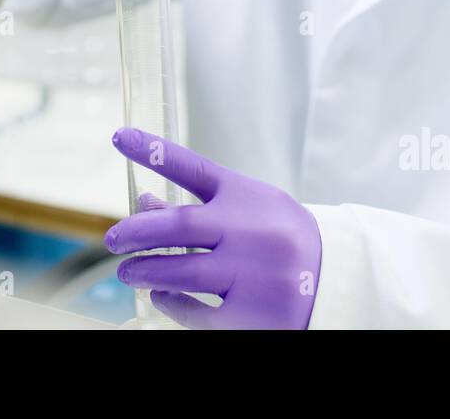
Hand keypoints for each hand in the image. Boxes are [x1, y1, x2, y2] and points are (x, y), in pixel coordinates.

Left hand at [105, 127, 322, 329]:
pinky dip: (173, 303)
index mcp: (248, 197)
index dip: (153, 151)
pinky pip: (198, 311)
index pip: (194, 167)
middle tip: (111, 240)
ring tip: (127, 272)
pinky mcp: (254, 315)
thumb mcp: (249, 211)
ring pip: (181, 271)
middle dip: (136, 233)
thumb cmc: (281, 240)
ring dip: (145, 271)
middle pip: (178, 226)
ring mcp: (254, 274)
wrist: (337, 282)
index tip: (119, 135)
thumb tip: (144, 205)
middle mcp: (251, 231)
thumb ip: (202, 207)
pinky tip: (162, 295)